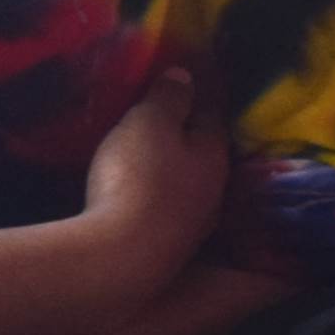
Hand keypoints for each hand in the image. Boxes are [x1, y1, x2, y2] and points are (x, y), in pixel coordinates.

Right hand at [75, 69, 231, 301]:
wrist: (120, 257)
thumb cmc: (139, 177)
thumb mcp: (149, 123)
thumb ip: (168, 98)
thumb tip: (186, 77)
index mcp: (215, 155)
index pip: (213, 117)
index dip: (198, 98)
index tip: (186, 85)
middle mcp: (213, 193)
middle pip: (203, 157)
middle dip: (186, 140)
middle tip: (163, 124)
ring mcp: (193, 227)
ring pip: (188, 189)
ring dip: (172, 174)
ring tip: (149, 161)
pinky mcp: (168, 251)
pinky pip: (166, 214)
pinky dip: (155, 201)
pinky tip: (138, 198)